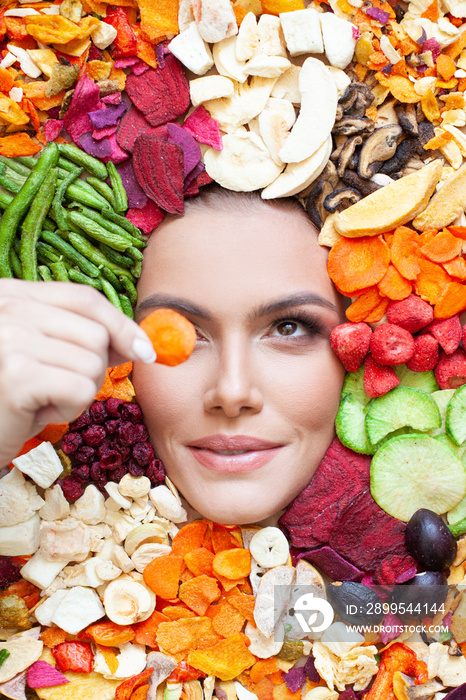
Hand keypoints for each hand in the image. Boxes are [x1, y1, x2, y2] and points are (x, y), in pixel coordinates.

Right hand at [0, 279, 154, 466]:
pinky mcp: (17, 375)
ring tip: (43, 399)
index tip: (144, 350)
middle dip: (93, 368)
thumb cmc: (13, 397)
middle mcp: (7, 308)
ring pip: (93, 363)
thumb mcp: (47, 355)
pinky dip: (68, 410)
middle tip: (58, 387)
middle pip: (95, 332)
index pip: (84, 298)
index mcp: (13, 294)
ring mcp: (10, 339)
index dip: (121, 324)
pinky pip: (81, 389)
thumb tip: (139, 342)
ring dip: (78, 393)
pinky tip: (37, 413)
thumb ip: (83, 337)